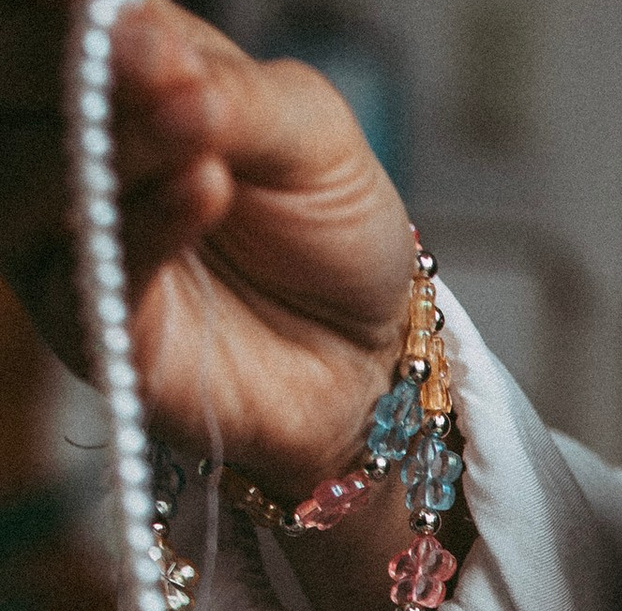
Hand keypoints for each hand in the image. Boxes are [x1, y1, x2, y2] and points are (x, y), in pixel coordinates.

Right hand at [0, 0, 412, 489]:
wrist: (368, 349)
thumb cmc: (329, 225)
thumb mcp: (307, 132)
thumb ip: (227, 87)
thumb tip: (140, 37)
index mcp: (109, 74)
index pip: (52, 27)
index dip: (69, 20)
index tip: (128, 23)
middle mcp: (65, 148)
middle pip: (15, 92)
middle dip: (79, 70)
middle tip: (168, 71)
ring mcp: (68, 237)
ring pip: (35, 177)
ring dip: (123, 148)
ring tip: (203, 135)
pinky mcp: (94, 323)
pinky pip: (99, 266)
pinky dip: (150, 221)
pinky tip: (205, 187)